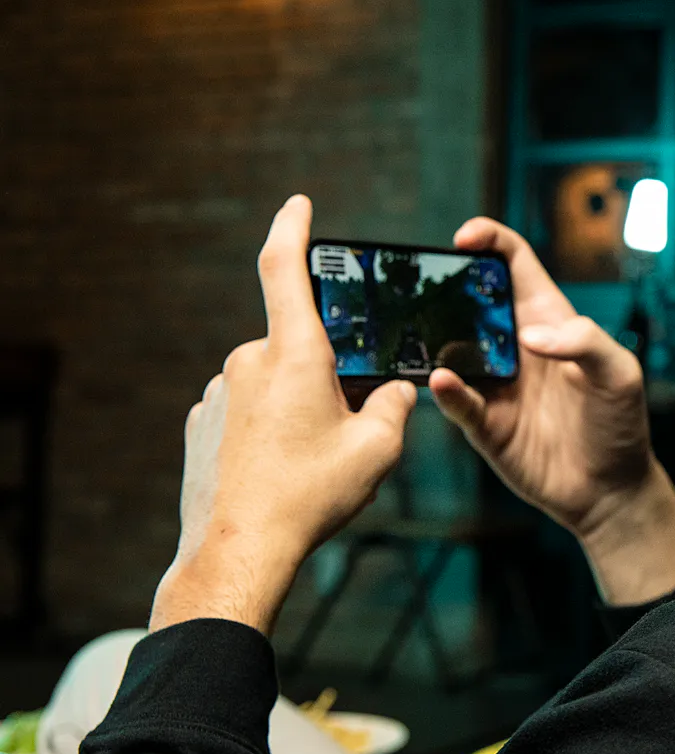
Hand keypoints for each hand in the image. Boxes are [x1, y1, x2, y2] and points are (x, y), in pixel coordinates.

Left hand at [151, 195, 418, 633]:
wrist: (239, 550)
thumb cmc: (309, 496)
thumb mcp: (377, 450)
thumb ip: (394, 407)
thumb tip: (393, 391)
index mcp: (293, 354)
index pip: (283, 268)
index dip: (292, 228)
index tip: (299, 203)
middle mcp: (248, 362)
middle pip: (301, 346)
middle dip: (331, 373)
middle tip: (352, 422)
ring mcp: (218, 393)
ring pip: (275, 382)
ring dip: (301, 405)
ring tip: (314, 462)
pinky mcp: (201, 425)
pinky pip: (248, 411)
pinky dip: (271, 430)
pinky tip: (283, 472)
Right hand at [428, 218, 674, 603]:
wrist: (611, 489)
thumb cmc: (620, 422)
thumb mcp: (620, 373)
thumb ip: (586, 342)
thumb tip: (532, 334)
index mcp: (548, 320)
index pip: (514, 265)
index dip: (490, 241)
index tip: (465, 237)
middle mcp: (514, 346)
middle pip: (470, 301)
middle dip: (444, 284)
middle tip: (423, 279)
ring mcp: (494, 383)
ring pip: (450, 349)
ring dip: (432, 337)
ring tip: (418, 327)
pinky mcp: (484, 423)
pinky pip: (456, 401)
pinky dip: (445, 389)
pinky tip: (442, 379)